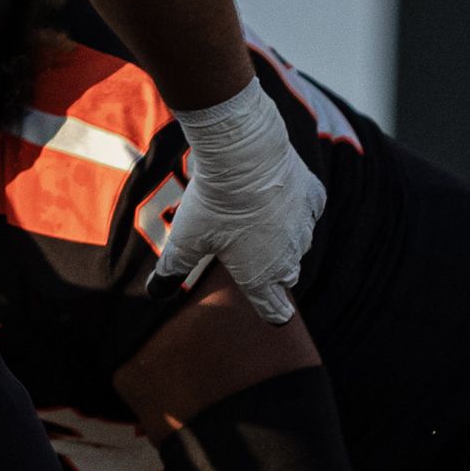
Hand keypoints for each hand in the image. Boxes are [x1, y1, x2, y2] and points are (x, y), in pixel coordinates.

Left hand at [148, 82, 323, 324]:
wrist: (246, 155)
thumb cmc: (214, 203)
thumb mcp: (185, 240)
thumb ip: (173, 269)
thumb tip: (156, 291)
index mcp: (261, 276)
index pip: (274, 310)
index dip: (271, 313)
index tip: (274, 315)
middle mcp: (289, 257)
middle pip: (286, 277)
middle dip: (271, 274)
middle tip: (250, 258)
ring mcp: (305, 227)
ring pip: (297, 244)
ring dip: (281, 239)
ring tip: (256, 222)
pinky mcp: (313, 197)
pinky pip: (306, 211)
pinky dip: (293, 207)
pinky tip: (276, 196)